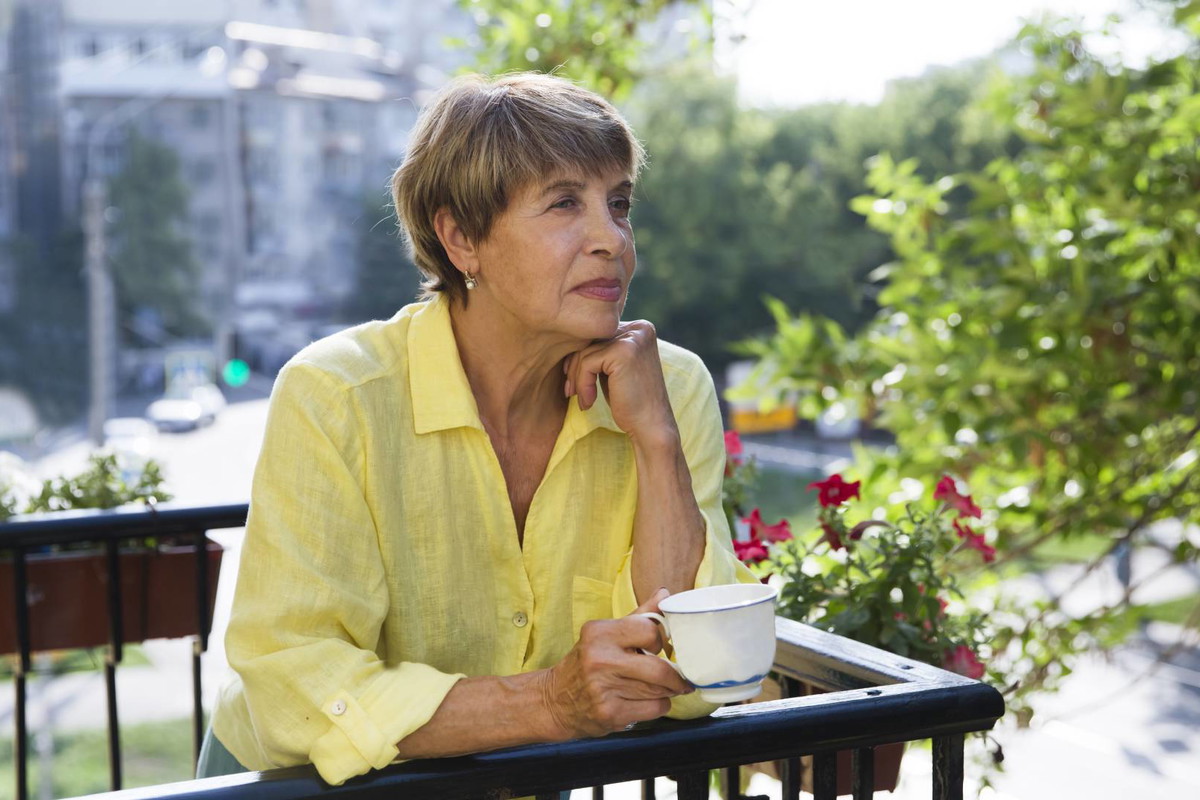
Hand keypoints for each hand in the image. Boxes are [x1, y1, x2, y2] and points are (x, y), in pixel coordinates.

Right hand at [539, 588, 691, 738]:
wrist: (554, 701)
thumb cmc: (586, 663)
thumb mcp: (606, 634)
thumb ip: (639, 615)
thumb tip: (665, 594)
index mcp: (599, 633)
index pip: (649, 631)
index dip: (661, 641)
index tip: (661, 648)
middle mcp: (600, 660)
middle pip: (659, 668)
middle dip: (675, 675)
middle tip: (678, 677)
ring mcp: (604, 689)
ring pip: (660, 691)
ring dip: (667, 691)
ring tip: (661, 688)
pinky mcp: (611, 714)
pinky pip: (654, 708)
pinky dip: (658, 705)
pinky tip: (645, 702)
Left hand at [563, 321, 675, 443]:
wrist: (651, 426)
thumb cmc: (631, 401)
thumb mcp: (615, 369)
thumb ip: (601, 350)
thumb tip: (568, 339)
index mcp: (640, 329)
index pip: (598, 334)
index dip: (580, 357)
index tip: (573, 382)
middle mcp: (639, 329)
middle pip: (590, 340)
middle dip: (574, 367)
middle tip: (570, 391)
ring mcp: (633, 338)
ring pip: (585, 352)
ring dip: (577, 379)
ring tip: (583, 400)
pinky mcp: (624, 352)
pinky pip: (587, 363)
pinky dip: (582, 384)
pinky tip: (589, 402)